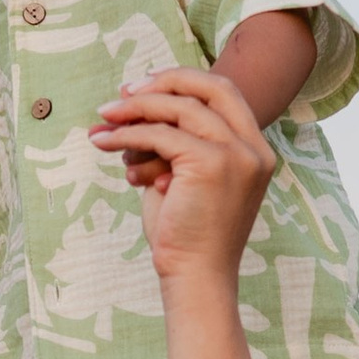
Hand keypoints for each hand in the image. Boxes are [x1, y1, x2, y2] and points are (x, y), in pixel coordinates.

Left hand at [87, 70, 275, 285]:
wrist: (196, 277)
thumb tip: (133, 104)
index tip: (144, 87)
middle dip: (164, 82)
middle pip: (210, 87)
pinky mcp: (212, 164)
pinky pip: (160, 134)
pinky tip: (104, 142)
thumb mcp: (186, 178)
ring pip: (180, 108)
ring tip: (103, 119)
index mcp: (255, 150)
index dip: (183, 81)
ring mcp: (237, 154)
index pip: (223, 93)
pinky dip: (127, 135)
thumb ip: (175, 141)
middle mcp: (254, 148)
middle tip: (124, 92)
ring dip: (135, 109)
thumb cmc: (187, 235)